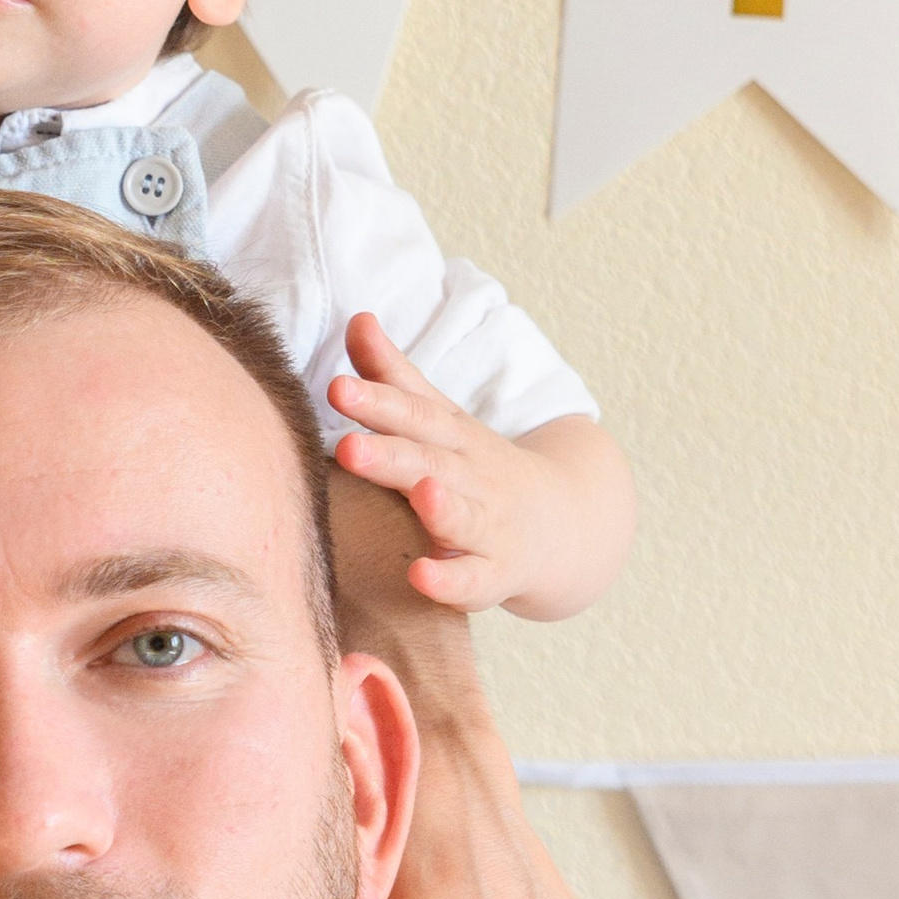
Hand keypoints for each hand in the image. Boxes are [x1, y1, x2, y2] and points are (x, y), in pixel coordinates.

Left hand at [330, 316, 562, 611]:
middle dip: (390, 454)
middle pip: (429, 462)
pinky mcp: (497, 572)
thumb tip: (358, 318)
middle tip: (347, 446)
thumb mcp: (441, 418)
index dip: (377, 400)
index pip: (413, 413)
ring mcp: (488, 525)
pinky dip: (451, 580)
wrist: (560, 523)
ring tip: (419, 493)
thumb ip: (395, 375)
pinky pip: (475, 580)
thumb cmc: (476, 467)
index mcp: (450, 436)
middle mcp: (470, 476)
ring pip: (462, 516)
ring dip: (441, 507)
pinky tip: (421, 575)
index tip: (338, 387)